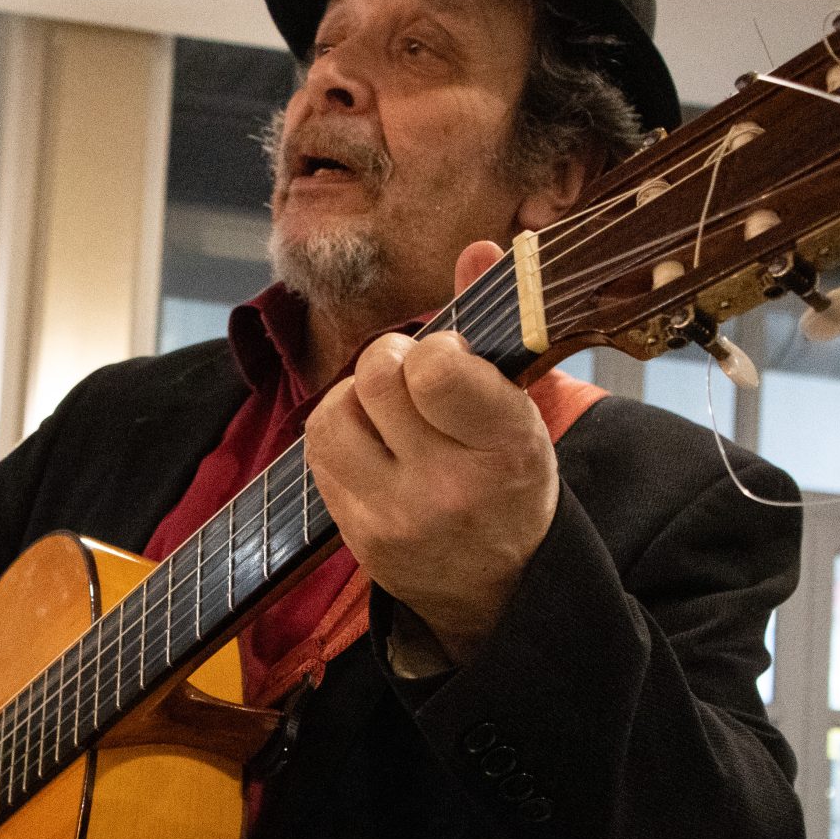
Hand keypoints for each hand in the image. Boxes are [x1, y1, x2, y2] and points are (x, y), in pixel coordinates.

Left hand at [302, 240, 558, 663]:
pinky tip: (371, 443)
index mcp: (506, 447)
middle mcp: (449, 485)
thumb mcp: (522, 410)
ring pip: (336, 409)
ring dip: (357, 397)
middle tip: (416, 381)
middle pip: (380, 373)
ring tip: (389, 413)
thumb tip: (477, 249)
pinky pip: (317, 448)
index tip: (449, 361)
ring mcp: (394, 514)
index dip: (433, 347)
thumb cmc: (510, 483)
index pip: (436, 368)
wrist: (495, 589)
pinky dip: (339, 430)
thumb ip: (496, 328)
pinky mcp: (354, 532)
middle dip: (394, 360)